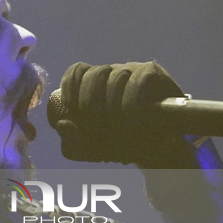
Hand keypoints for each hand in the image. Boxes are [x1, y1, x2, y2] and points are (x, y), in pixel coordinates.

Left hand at [50, 61, 192, 165]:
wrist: (160, 150)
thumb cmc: (124, 146)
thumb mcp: (94, 151)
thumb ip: (74, 144)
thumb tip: (61, 124)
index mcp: (95, 86)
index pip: (77, 71)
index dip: (71, 87)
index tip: (71, 109)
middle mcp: (113, 73)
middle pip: (94, 74)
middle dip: (90, 103)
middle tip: (98, 127)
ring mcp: (134, 71)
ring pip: (116, 76)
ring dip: (113, 106)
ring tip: (119, 128)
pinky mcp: (154, 74)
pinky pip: (138, 80)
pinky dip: (131, 102)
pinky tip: (132, 119)